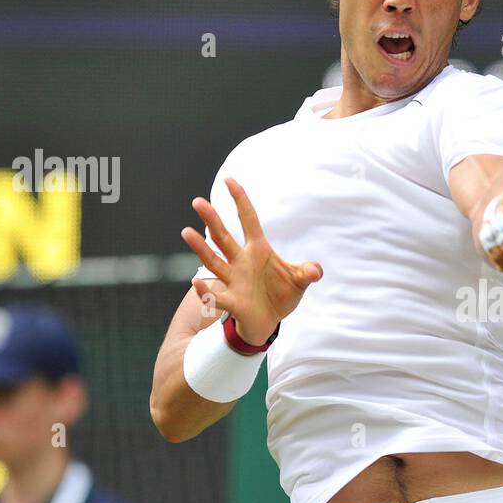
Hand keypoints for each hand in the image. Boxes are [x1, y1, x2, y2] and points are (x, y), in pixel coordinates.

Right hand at [181, 177, 322, 342]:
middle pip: (223, 237)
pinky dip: (206, 291)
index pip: (248, 220)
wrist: (270, 322)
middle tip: (198, 201)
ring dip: (201, 247)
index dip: (240, 200)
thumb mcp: (299, 281)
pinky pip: (217, 296)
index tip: (229, 180)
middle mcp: (241, 261)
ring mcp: (234, 280)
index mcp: (258, 250)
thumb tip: (316, 271)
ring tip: (187, 232)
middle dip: (212, 219)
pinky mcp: (233, 301)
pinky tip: (196, 282)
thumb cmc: (281, 295)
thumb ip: (307, 272)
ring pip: (214, 260)